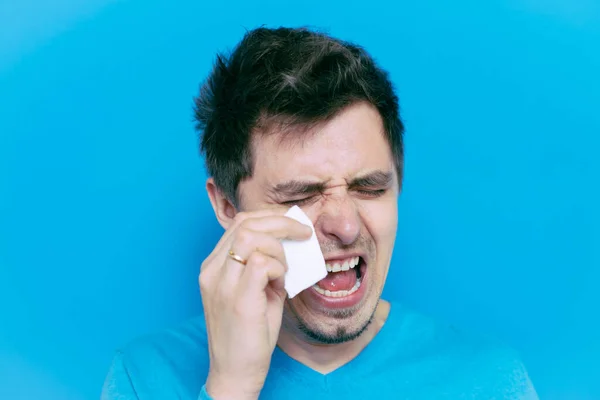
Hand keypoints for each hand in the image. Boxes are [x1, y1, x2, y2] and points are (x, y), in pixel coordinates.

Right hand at [199, 209, 311, 398]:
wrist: (234, 371)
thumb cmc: (247, 332)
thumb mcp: (254, 291)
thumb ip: (265, 265)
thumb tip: (291, 243)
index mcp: (213, 266)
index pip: (239, 224)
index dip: (269, 218)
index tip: (292, 225)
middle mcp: (212, 270)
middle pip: (245, 224)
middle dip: (280, 222)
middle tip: (303, 233)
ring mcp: (221, 283)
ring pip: (250, 237)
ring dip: (278, 247)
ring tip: (287, 269)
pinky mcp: (238, 299)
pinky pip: (260, 263)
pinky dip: (278, 267)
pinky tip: (282, 283)